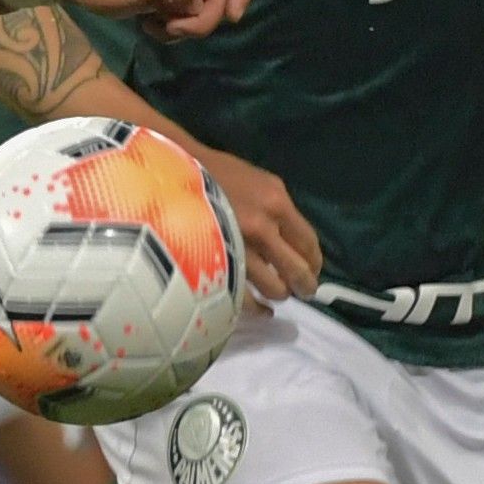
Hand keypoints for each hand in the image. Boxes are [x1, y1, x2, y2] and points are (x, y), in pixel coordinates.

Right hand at [193, 146, 320, 300]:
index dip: (315, 262)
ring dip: (278, 293)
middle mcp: (262, 226)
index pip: (308, 242)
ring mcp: (238, 247)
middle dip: (304, 285)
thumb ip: (277, 211)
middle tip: (303, 291)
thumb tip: (290, 243)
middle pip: (296, 269)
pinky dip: (257, 309)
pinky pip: (244, 297)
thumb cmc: (215, 174)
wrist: (169, 173)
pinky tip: (262, 310)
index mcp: (276, 202)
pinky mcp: (216, 264)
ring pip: (273, 288)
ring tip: (275, 293)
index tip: (312, 270)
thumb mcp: (256, 182)